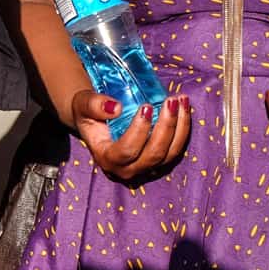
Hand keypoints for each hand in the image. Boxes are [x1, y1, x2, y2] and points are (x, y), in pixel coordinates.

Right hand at [70, 90, 193, 182]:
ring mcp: (146, 167)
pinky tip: (184, 107)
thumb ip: (94, 105)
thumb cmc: (89, 112)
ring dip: (180, 126)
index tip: (146, 107)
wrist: (97, 120)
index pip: (126, 151)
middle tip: (170, 101)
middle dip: (166, 127)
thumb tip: (116, 107)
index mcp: (107, 158)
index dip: (139, 132)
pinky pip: (177, 148)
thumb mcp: (83, 105)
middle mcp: (128, 169)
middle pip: (153, 154)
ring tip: (181, 100)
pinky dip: (183, 128)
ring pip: (170, 154)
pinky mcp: (160, 161)